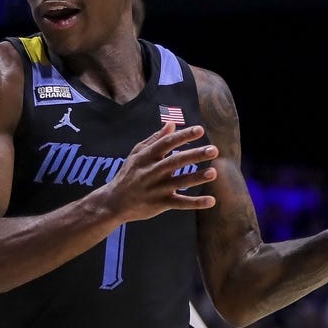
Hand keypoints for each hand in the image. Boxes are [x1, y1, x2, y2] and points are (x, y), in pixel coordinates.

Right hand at [101, 123, 217, 221]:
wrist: (114, 202)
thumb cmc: (128, 175)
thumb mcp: (136, 154)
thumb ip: (154, 139)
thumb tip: (171, 124)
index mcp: (147, 157)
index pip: (167, 143)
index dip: (183, 136)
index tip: (200, 130)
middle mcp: (152, 171)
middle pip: (176, 161)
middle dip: (195, 155)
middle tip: (214, 150)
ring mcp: (157, 188)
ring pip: (180, 182)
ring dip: (197, 177)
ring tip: (214, 173)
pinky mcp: (160, 203)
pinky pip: (180, 203)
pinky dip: (195, 203)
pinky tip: (211, 201)